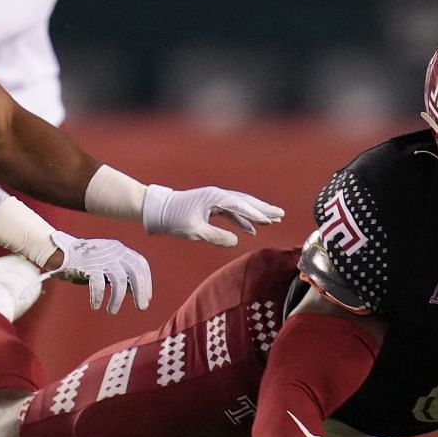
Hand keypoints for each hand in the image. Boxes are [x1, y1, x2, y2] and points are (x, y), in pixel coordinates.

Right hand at [44, 231, 151, 312]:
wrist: (60, 250)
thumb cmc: (85, 261)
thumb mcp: (107, 264)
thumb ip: (121, 274)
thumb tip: (136, 291)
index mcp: (120, 250)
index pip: (140, 264)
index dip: (146, 281)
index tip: (147, 297)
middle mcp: (114, 252)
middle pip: (135, 272)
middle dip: (141, 291)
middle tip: (142, 307)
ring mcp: (102, 258)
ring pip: (119, 282)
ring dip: (117, 299)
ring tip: (112, 311)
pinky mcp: (88, 266)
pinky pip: (98, 285)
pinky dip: (98, 297)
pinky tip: (97, 306)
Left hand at [142, 184, 283, 246]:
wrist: (156, 209)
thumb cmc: (173, 218)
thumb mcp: (194, 231)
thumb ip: (216, 236)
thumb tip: (236, 240)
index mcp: (215, 198)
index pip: (241, 206)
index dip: (257, 214)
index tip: (271, 220)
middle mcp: (217, 196)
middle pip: (245, 202)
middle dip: (263, 209)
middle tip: (281, 214)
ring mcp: (214, 200)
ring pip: (240, 206)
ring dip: (255, 213)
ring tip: (272, 220)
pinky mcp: (210, 206)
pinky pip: (232, 212)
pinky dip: (242, 219)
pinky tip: (250, 229)